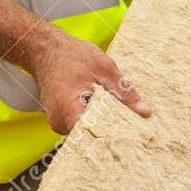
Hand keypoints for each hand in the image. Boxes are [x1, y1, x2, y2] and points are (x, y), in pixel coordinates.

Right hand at [25, 30, 150, 135]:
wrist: (45, 49)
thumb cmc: (72, 55)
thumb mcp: (104, 68)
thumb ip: (124, 91)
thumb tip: (144, 112)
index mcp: (69, 110)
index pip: (93, 138)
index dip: (114, 140)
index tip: (132, 140)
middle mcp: (59, 122)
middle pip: (90, 139)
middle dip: (112, 135)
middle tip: (133, 132)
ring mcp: (57, 124)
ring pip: (85, 135)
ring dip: (102, 128)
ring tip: (120, 120)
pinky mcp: (60, 121)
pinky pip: (80, 128)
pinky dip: (93, 122)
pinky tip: (104, 114)